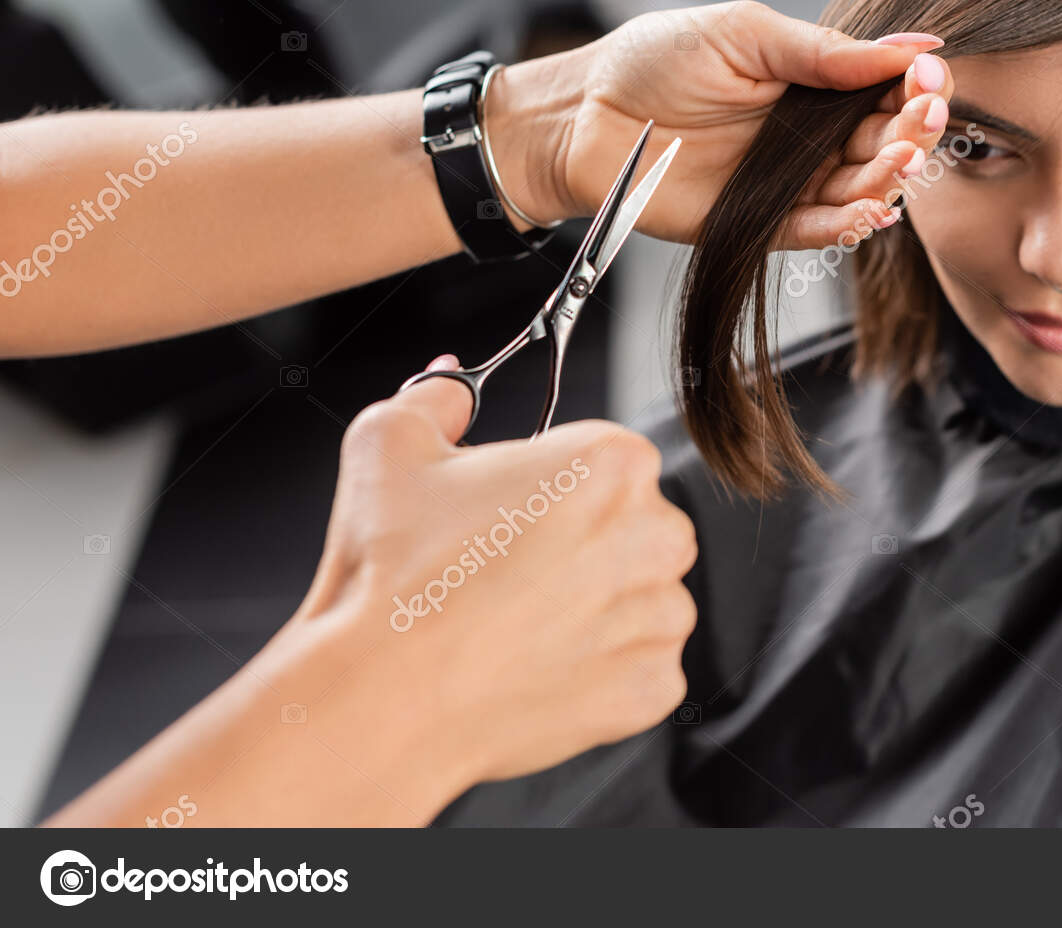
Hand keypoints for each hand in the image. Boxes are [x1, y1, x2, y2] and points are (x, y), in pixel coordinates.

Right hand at [298, 356, 698, 792]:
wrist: (381, 700)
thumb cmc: (390, 577)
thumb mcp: (389, 446)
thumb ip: (437, 398)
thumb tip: (453, 380)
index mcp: (612, 462)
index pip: (609, 464)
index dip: (555, 491)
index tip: (515, 518)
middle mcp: (657, 534)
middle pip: (639, 530)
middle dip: (589, 548)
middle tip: (515, 574)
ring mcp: (661, 618)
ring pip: (646, 602)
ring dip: (599, 611)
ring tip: (520, 626)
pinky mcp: (654, 687)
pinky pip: (642, 670)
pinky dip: (601, 674)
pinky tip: (538, 669)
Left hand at [489, 0, 954, 249]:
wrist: (583, 115)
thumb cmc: (652, 61)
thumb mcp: (745, 33)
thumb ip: (825, 49)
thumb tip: (910, 46)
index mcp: (812, 82)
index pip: (885, 89)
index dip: (916, 86)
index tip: (931, 76)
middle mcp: (809, 134)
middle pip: (885, 142)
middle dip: (914, 132)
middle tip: (923, 118)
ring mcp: (788, 181)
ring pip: (860, 190)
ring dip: (889, 180)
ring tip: (899, 161)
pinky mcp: (761, 224)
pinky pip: (816, 232)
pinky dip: (846, 226)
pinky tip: (870, 211)